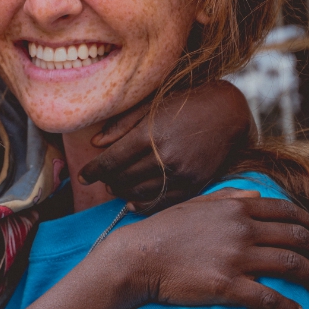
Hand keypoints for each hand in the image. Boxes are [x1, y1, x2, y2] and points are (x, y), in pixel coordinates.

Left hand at [79, 81, 254, 211]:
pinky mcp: (193, 185)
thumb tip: (96, 144)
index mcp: (150, 135)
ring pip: (140, 192)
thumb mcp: (151, 105)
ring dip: (122, 192)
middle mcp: (164, 157)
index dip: (93, 171)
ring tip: (115, 187)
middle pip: (123, 178)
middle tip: (100, 179)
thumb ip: (122, 125)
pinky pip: (161, 202)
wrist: (226, 113)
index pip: (111, 161)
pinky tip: (133, 202)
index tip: (82, 177)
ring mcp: (180, 174)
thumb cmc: (185, 104)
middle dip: (107, 180)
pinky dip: (143, 205)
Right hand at [106, 188, 308, 308]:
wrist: (139, 256)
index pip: (286, 211)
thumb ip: (230, 196)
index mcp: (236, 207)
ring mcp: (236, 257)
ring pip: (291, 266)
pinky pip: (269, 298)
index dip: (307, 224)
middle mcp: (241, 229)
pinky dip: (288, 307)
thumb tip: (257, 194)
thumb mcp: (198, 203)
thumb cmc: (165, 229)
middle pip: (296, 238)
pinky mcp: (228, 286)